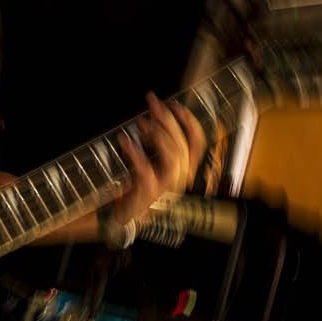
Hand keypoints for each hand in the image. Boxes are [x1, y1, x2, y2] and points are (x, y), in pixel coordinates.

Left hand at [112, 93, 206, 227]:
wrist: (127, 216)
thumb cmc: (139, 188)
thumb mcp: (151, 161)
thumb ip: (154, 142)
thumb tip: (151, 117)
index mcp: (183, 168)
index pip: (197, 143)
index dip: (189, 122)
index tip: (175, 104)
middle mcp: (180, 177)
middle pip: (182, 145)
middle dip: (168, 120)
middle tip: (153, 104)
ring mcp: (166, 186)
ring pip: (173, 157)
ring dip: (158, 135)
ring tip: (142, 122)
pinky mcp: (150, 192)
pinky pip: (146, 169)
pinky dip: (135, 152)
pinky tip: (124, 141)